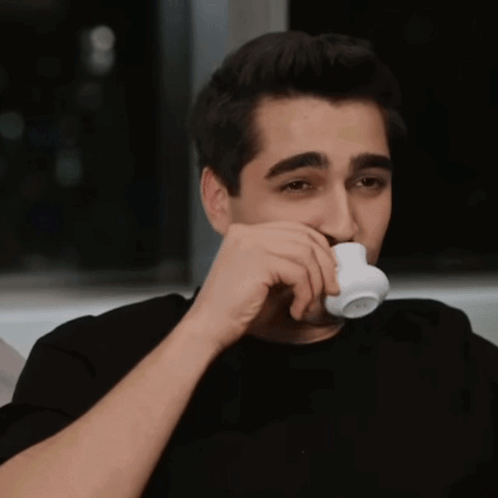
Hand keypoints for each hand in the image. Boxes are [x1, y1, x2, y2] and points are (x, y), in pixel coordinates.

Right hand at [185, 221, 340, 352]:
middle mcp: (247, 232)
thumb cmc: (235, 309)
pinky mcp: (257, 261)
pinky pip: (298, 273)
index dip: (320, 248)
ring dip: (316, 283)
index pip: (296, 229)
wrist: (208, 327)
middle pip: (305, 237)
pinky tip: (297, 310)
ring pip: (305, 254)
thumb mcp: (265, 279)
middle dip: (325, 265)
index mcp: (247, 233)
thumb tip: (324, 264)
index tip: (330, 271)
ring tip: (310, 305)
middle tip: (332, 289)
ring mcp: (251, 244)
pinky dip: (306, 294)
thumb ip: (286, 265)